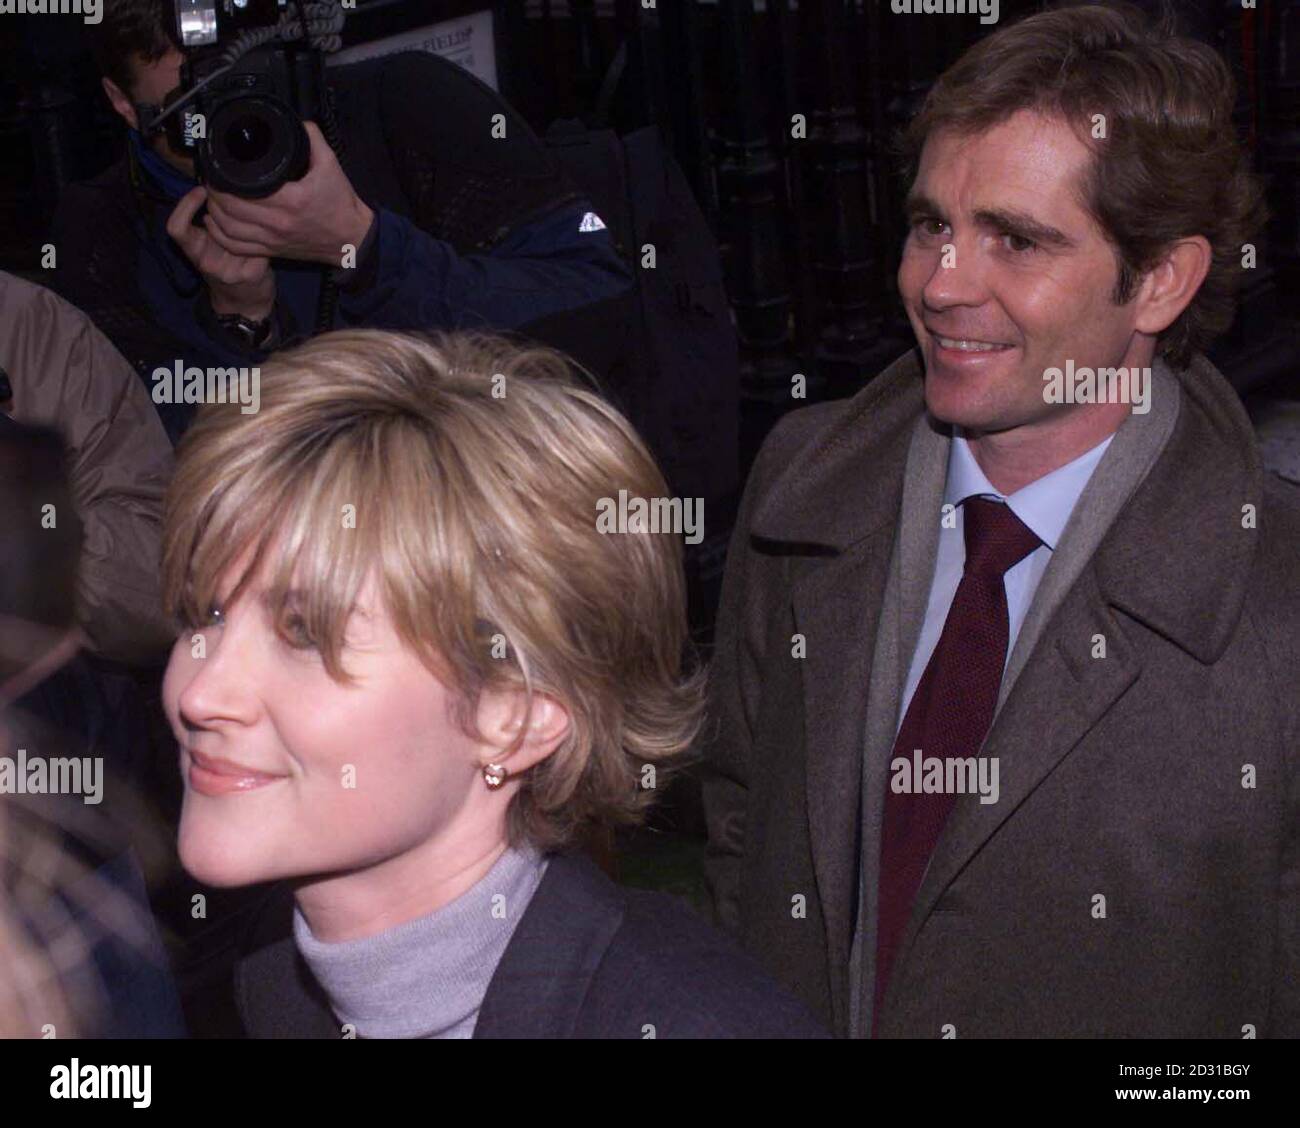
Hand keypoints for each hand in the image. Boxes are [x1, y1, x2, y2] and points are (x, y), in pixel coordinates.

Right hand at [166, 186, 275, 319]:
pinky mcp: (250, 274)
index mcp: (194, 251)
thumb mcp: (209, 246)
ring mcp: (228, 271)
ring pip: (240, 232)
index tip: (201, 190)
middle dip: (225, 207)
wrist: (244, 303)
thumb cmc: (227, 266)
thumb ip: (209, 224)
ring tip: (253, 224)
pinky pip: (261, 244)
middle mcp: (206, 262)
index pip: (176, 228)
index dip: (185, 206)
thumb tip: (216, 187)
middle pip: (211, 226)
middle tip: (236, 200)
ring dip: (248, 222)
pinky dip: (266, 238)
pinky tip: (268, 241)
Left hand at [199, 121, 374, 267]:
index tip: (217, 168)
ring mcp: (274, 239)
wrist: (351, 239)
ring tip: (211, 198)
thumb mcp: (331, 166)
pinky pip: (238, 247)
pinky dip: (221, 236)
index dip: (223, 179)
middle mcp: (278, 223)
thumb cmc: (341, 205)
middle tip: (212, 180)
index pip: (243, 190)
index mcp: (290, 200)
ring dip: (214, 212)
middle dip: (214, 193)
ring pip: (229, 229)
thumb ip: (313, 140)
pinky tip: (215, 223)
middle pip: (230, 209)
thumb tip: (299, 122)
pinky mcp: (273, 251)